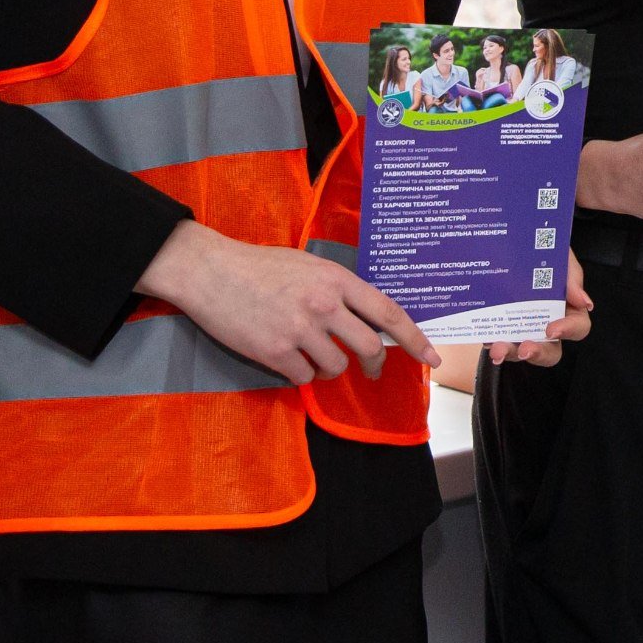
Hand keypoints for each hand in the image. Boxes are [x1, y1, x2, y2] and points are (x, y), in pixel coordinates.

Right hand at [136, 221, 438, 383]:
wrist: (209, 271)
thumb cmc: (259, 266)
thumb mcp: (309, 266)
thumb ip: (339, 289)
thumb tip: (365, 317)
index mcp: (337, 279)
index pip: (388, 313)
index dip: (415, 340)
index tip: (433, 359)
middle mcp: (324, 304)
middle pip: (369, 348)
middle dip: (375, 366)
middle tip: (371, 372)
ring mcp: (299, 329)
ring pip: (335, 367)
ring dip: (329, 368)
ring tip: (310, 354)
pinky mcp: (273, 351)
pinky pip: (302, 376)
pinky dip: (300, 373)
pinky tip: (286, 358)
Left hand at [486, 248, 593, 370]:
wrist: (514, 241)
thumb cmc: (544, 250)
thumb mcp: (562, 256)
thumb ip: (573, 276)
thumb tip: (585, 302)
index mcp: (568, 309)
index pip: (577, 327)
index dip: (567, 330)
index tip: (552, 329)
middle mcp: (547, 323)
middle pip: (551, 350)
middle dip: (538, 353)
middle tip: (525, 349)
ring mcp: (523, 328)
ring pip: (522, 350)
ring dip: (510, 352)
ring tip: (497, 349)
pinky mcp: (501, 327)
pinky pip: (497, 340)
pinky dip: (491, 341)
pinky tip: (485, 336)